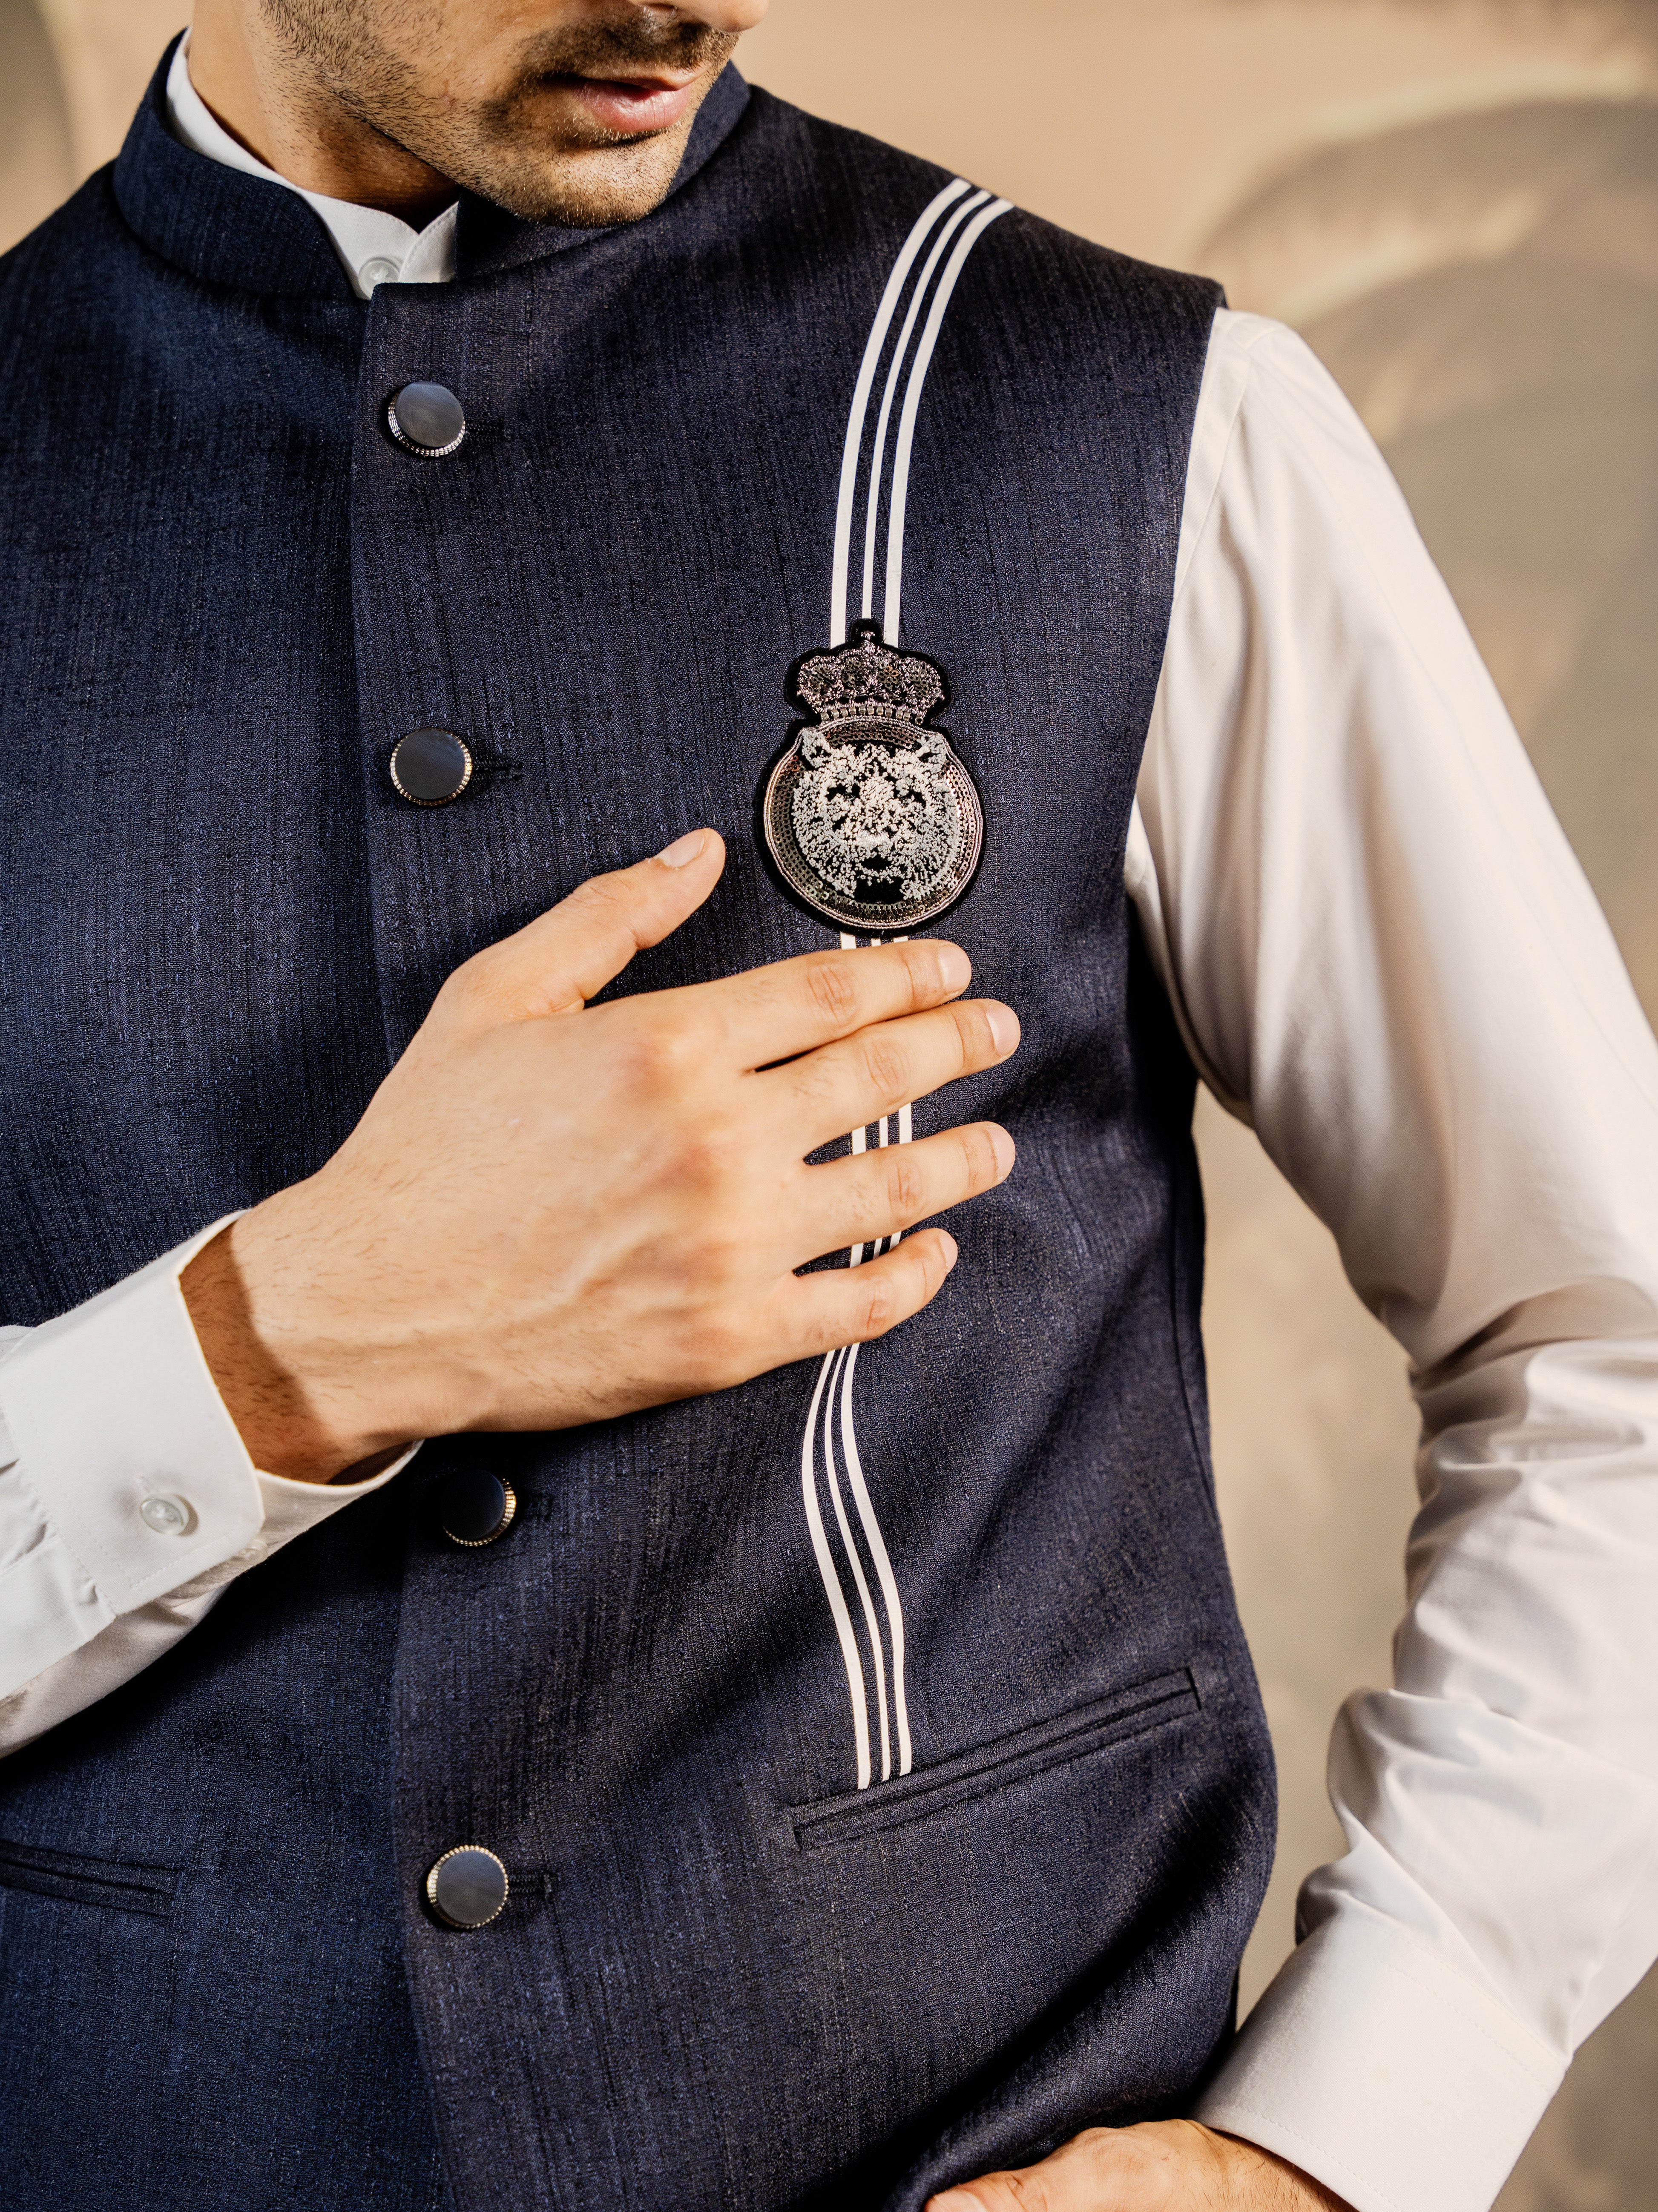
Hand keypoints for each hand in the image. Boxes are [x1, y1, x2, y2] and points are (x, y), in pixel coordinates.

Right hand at [183, 827, 1018, 1481]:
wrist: (373, 1301)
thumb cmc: (426, 1153)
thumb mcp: (496, 997)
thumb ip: (607, 917)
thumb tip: (693, 854)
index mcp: (667, 1047)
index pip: (835, 994)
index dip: (912, 974)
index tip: (948, 969)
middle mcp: (717, 1140)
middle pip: (885, 1074)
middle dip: (960, 1043)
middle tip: (995, 1030)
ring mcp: (733, 1244)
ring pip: (897, 1187)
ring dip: (965, 1156)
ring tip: (996, 1141)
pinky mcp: (729, 1336)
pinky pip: (861, 1306)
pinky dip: (916, 1276)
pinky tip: (936, 1250)